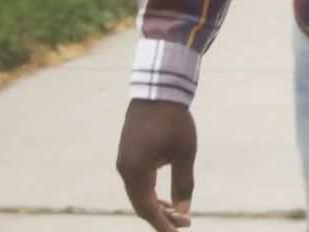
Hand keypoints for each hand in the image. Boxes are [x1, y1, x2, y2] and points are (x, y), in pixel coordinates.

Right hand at [116, 99, 196, 229]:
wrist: (158, 91)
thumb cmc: (174, 121)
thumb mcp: (184, 153)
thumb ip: (183, 183)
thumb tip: (183, 210)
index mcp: (137, 171)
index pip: (147, 208)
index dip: (161, 224)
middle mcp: (125, 169)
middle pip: (141, 203)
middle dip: (161, 217)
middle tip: (184, 223)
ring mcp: (124, 162)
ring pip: (138, 193)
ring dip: (156, 205)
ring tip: (177, 214)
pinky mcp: (127, 154)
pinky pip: (137, 182)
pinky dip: (150, 192)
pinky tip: (165, 197)